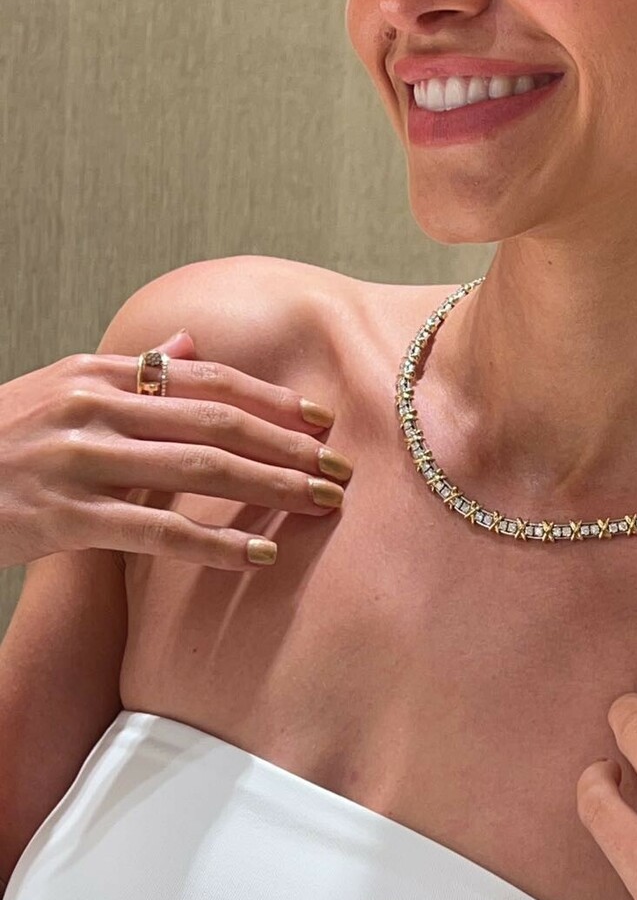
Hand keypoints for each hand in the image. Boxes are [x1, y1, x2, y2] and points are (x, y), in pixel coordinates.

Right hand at [0, 328, 351, 569]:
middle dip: (289, 445)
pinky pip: (157, 531)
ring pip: (198, 472)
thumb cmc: (0, 439)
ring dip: (271, 488)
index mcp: (99, 372)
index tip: (321, 418)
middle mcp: (95, 407)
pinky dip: (215, 544)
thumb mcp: (60, 388)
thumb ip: (132, 369)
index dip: (272, 399)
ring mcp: (80, 461)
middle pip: (216, 422)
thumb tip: (189, 344)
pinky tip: (258, 555)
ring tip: (321, 504)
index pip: (206, 379)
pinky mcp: (66, 517)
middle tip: (340, 468)